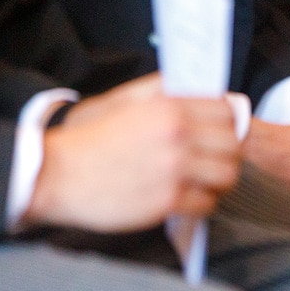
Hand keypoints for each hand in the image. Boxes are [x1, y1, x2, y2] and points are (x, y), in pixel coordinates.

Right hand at [26, 75, 242, 231]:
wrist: (56, 173)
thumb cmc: (90, 139)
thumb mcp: (123, 100)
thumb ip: (161, 89)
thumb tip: (198, 86)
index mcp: (169, 108)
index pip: (226, 112)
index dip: (226, 124)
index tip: (217, 134)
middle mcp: (178, 136)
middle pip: (233, 145)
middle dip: (226, 154)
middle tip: (211, 161)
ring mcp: (175, 169)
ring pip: (227, 175)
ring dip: (218, 181)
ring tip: (202, 181)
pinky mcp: (168, 200)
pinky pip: (208, 203)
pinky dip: (201, 203)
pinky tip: (186, 198)